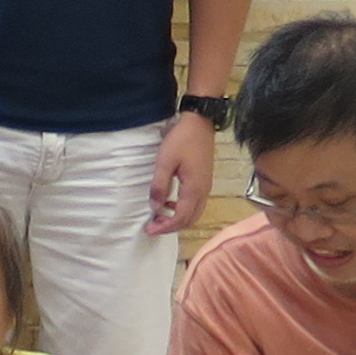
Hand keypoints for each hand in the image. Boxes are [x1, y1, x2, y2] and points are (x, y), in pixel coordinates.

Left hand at [145, 112, 217, 236]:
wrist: (199, 124)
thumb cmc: (181, 140)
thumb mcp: (165, 162)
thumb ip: (160, 186)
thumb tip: (155, 207)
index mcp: (194, 189)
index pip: (181, 218)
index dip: (165, 227)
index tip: (149, 230)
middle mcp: (203, 191)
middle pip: (189, 220)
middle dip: (171, 227)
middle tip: (152, 226)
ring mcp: (206, 186)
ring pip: (194, 213)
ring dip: (177, 219)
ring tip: (159, 217)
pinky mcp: (204, 181)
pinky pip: (195, 204)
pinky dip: (182, 209)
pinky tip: (169, 203)